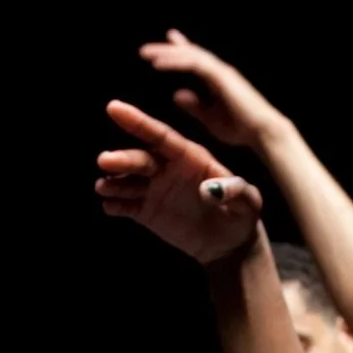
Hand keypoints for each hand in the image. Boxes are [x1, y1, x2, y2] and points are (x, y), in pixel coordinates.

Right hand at [96, 102, 266, 263]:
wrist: (229, 244)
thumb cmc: (242, 216)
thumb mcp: (249, 203)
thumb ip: (236, 192)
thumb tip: (211, 190)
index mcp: (191, 158)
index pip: (162, 136)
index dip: (139, 122)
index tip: (114, 107)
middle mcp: (169, 169)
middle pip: (142, 158)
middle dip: (123, 159)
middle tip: (104, 160)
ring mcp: (156, 190)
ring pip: (129, 181)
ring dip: (113, 182)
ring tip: (102, 187)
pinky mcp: (147, 211)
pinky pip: (127, 206)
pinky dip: (116, 204)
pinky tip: (109, 206)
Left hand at [138, 29, 280, 152]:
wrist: (262, 132)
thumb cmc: (240, 128)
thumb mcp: (210, 117)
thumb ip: (195, 106)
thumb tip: (176, 94)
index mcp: (216, 79)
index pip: (194, 60)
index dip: (179, 50)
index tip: (165, 44)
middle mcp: (219, 71)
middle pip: (189, 54)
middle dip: (168, 50)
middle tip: (144, 50)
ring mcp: (221, 72)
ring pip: (190, 55)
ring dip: (167, 53)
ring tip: (146, 55)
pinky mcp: (221, 77)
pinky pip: (194, 64)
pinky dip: (175, 62)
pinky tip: (158, 64)